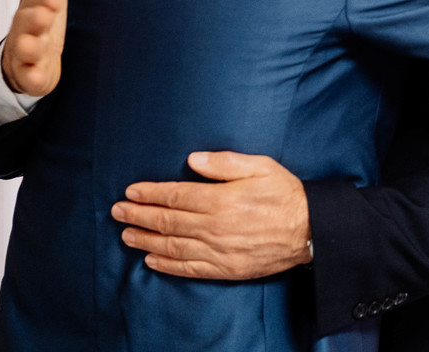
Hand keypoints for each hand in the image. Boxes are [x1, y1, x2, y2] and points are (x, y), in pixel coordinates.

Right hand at [0, 0, 78, 96]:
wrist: (31, 60)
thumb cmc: (42, 19)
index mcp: (31, 7)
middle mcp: (25, 29)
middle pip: (25, 23)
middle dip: (34, 19)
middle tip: (47, 14)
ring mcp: (26, 53)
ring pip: (24, 50)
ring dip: (29, 47)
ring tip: (36, 45)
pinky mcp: (30, 75)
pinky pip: (30, 77)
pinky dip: (33, 77)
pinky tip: (40, 77)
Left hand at [112, 151, 311, 279]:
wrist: (311, 230)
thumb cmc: (285, 194)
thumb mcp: (260, 166)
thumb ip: (225, 162)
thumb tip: (193, 160)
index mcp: (222, 199)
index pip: (176, 196)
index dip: (150, 194)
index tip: (131, 192)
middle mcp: (215, 227)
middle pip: (168, 222)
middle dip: (139, 216)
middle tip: (117, 212)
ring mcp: (219, 251)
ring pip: (173, 246)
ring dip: (146, 240)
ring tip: (126, 235)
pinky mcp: (226, 268)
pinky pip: (190, 269)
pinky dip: (167, 265)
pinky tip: (152, 260)